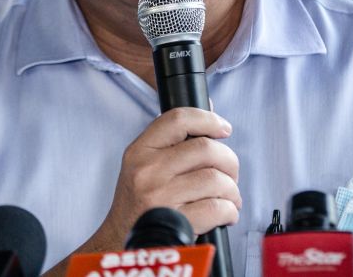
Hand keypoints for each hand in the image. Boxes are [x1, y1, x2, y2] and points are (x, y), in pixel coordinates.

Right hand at [96, 107, 240, 249]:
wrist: (120, 243)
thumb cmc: (140, 203)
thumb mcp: (144, 165)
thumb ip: (174, 140)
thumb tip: (210, 108)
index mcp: (140, 151)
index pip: (177, 119)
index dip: (208, 119)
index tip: (224, 128)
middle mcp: (147, 171)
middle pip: (206, 149)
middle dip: (229, 161)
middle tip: (231, 173)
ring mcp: (160, 197)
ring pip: (215, 179)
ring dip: (232, 190)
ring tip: (229, 197)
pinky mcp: (174, 223)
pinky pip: (217, 208)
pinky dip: (229, 210)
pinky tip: (226, 214)